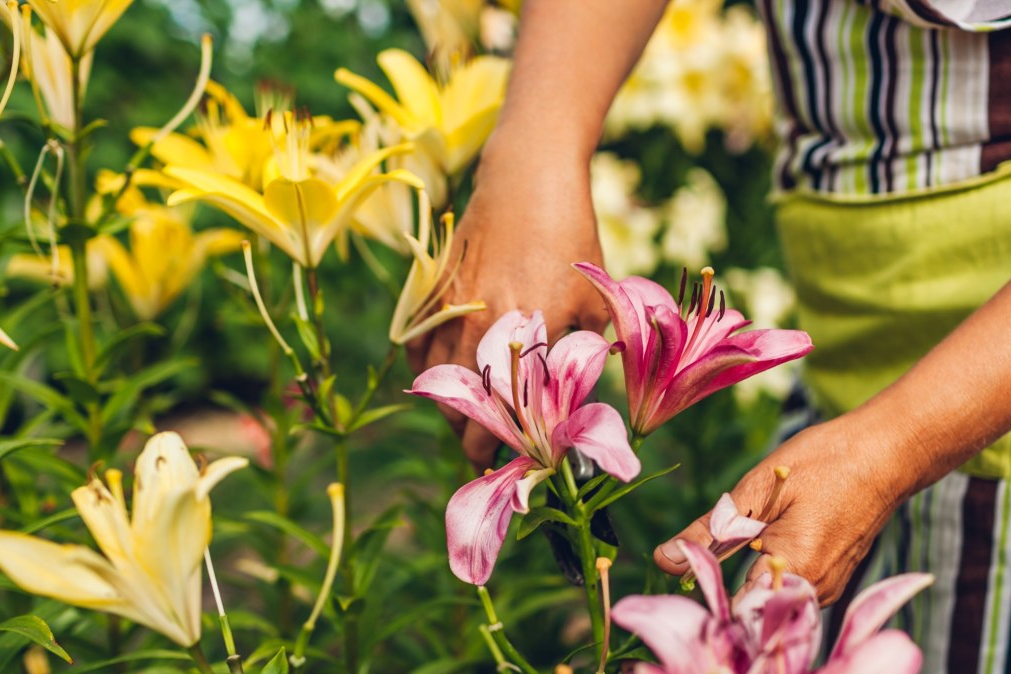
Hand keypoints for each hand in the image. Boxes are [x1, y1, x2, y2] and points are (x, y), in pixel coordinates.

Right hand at [407, 139, 608, 471]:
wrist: (527, 178)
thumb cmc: (572, 238)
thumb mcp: (593, 301)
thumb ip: (582, 355)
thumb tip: (574, 403)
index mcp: (530, 334)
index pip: (508, 415)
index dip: (504, 449)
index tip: (511, 463)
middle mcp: (484, 328)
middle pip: (464, 408)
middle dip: (473, 440)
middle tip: (487, 452)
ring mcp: (452, 310)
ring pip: (436, 382)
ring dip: (450, 409)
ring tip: (468, 422)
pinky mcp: (434, 293)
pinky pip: (417, 348)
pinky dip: (425, 372)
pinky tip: (442, 379)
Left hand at [652, 419, 912, 604]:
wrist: (887, 452)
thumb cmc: (825, 463)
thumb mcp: (758, 489)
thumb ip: (710, 531)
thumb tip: (664, 560)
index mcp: (793, 573)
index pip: (736, 616)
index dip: (706, 601)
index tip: (684, 583)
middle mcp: (814, 593)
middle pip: (752, 612)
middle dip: (723, 592)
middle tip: (707, 558)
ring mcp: (827, 589)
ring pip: (770, 600)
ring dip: (746, 580)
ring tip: (744, 539)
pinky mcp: (832, 579)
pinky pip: (790, 589)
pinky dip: (769, 572)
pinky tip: (767, 540)